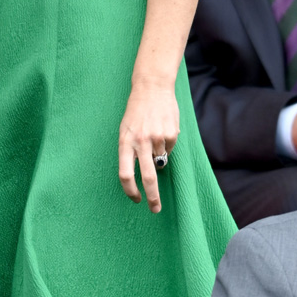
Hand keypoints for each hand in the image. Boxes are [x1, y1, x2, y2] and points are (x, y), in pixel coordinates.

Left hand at [118, 79, 178, 212]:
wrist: (152, 87)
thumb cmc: (136, 112)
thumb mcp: (126, 130)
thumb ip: (131, 151)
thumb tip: (146, 174)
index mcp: (125, 142)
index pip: (125, 173)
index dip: (130, 190)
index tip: (136, 199)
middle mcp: (140, 142)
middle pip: (148, 177)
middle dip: (152, 197)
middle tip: (155, 209)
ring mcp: (157, 138)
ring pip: (161, 160)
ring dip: (159, 154)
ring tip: (154, 133)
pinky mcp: (171, 134)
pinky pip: (170, 147)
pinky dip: (167, 142)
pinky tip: (162, 127)